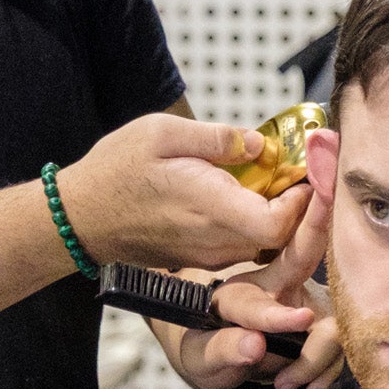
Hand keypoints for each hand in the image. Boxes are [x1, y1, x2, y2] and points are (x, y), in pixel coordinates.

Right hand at [55, 114, 298, 270]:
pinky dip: (259, 218)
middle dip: (302, 204)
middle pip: (283, 236)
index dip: (305, 201)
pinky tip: (252, 189)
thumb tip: (260, 145)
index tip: (308, 168)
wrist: (80, 217)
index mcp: (211, 209)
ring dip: (281, 211)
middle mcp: (217, 241)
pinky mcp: (203, 255)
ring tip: (282, 173)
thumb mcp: (162, 133)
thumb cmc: (117, 171)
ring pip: (267, 241)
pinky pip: (246, 241)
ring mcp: (211, 253)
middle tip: (307, 167)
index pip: (281, 223)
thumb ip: (217, 137)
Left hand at [170, 176, 345, 388]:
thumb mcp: (202, 358)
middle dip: (315, 219)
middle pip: (305, 253)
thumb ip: (223, 350)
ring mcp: (308, 300)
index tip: (302, 320)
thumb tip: (255, 345)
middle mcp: (279, 284)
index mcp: (241, 292)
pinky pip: (340, 345)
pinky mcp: (327, 321)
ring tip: (285, 386)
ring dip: (317, 360)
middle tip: (325, 204)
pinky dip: (328, 372)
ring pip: (332, 322)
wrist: (221, 358)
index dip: (279, 315)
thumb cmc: (208, 351)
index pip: (259, 303)